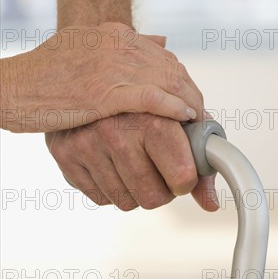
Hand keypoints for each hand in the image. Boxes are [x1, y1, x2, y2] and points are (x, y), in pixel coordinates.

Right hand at [1, 23, 199, 132]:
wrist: (11, 86)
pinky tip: (186, 118)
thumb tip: (162, 41)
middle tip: (202, 114)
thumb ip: (123, 45)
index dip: (183, 80)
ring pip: (169, 81)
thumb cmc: (46, 74)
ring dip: (190, 102)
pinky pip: (152, 98)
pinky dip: (174, 108)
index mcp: (114, 34)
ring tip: (199, 121)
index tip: (192, 99)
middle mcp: (118, 43)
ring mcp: (112, 65)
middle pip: (172, 67)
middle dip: (191, 92)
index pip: (164, 56)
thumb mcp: (86, 47)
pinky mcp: (104, 91)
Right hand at [46, 113, 218, 211]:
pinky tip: (113, 162)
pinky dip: (111, 186)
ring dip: (135, 189)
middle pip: (153, 197)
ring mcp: (87, 144)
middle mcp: (117, 132)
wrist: (94, 74)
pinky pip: (100, 197)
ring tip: (136, 162)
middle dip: (161, 189)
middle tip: (159, 169)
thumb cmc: (144, 98)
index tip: (182, 171)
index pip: (182, 178)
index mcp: (152, 119)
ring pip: (126, 202)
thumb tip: (210, 204)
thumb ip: (200, 157)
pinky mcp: (65, 154)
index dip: (185, 180)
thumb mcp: (180, 114)